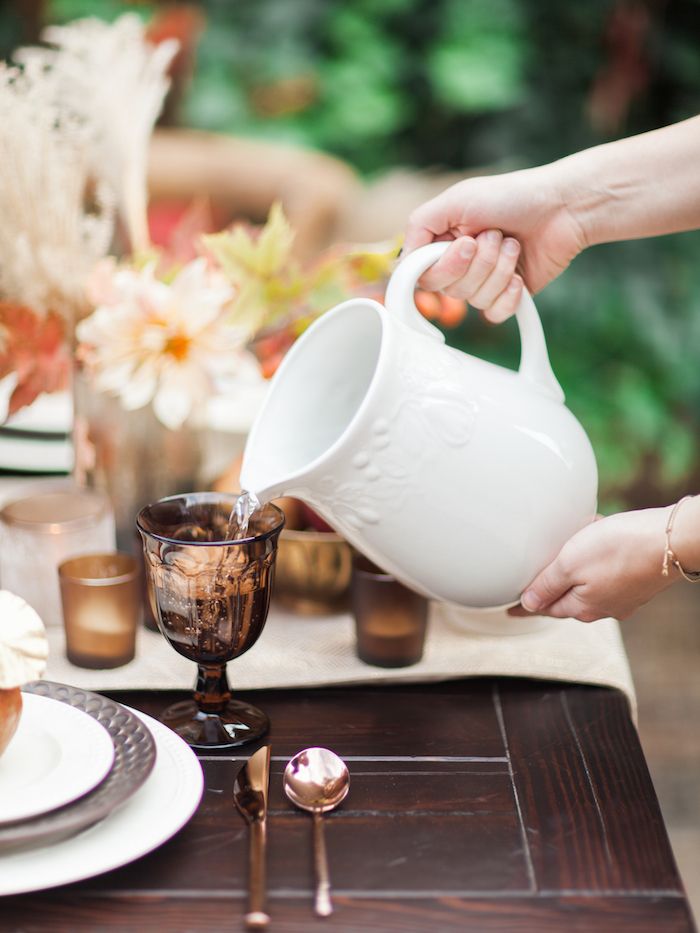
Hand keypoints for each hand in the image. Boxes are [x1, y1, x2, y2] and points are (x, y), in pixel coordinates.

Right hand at [403, 166, 586, 321]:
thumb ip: (419, 226)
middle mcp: (459, 264)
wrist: (562, 207)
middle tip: (494, 234)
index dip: (444, 266)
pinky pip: (494, 314)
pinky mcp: (506, 296)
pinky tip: (519, 275)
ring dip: (498, 269)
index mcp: (442, 242)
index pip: (423, 275)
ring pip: (474, 300)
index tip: (466, 244)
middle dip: (479, 262)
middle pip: (449, 290)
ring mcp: (483, 282)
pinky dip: (508, 295)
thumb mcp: (456, 199)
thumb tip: (401, 263)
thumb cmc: (511, 196)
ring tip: (513, 243)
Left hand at [511, 508, 674, 621]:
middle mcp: (604, 607)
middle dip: (551, 586)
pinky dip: (595, 557)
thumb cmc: (618, 548)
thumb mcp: (569, 564)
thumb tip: (528, 604)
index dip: (526, 606)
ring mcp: (623, 596)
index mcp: (583, 608)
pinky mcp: (636, 579)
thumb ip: (547, 585)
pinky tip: (594, 539)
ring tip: (564, 551)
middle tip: (534, 577)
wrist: (670, 540)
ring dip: (574, 568)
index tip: (510, 609)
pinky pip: (606, 570)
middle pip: (567, 598)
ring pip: (588, 582)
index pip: (545, 609)